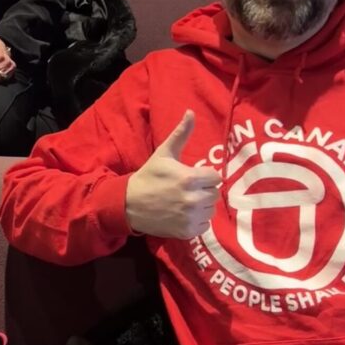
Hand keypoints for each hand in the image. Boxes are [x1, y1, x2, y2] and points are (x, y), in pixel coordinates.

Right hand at [125, 111, 221, 238]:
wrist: (128, 204)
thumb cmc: (148, 177)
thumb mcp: (164, 154)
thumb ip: (181, 134)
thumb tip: (191, 112)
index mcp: (189, 178)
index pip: (215, 177)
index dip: (205, 176)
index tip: (192, 177)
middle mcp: (193, 199)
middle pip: (215, 194)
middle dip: (204, 190)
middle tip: (188, 190)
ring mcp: (190, 217)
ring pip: (210, 210)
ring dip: (202, 206)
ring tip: (186, 202)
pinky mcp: (187, 232)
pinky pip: (204, 225)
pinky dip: (197, 221)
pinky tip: (183, 214)